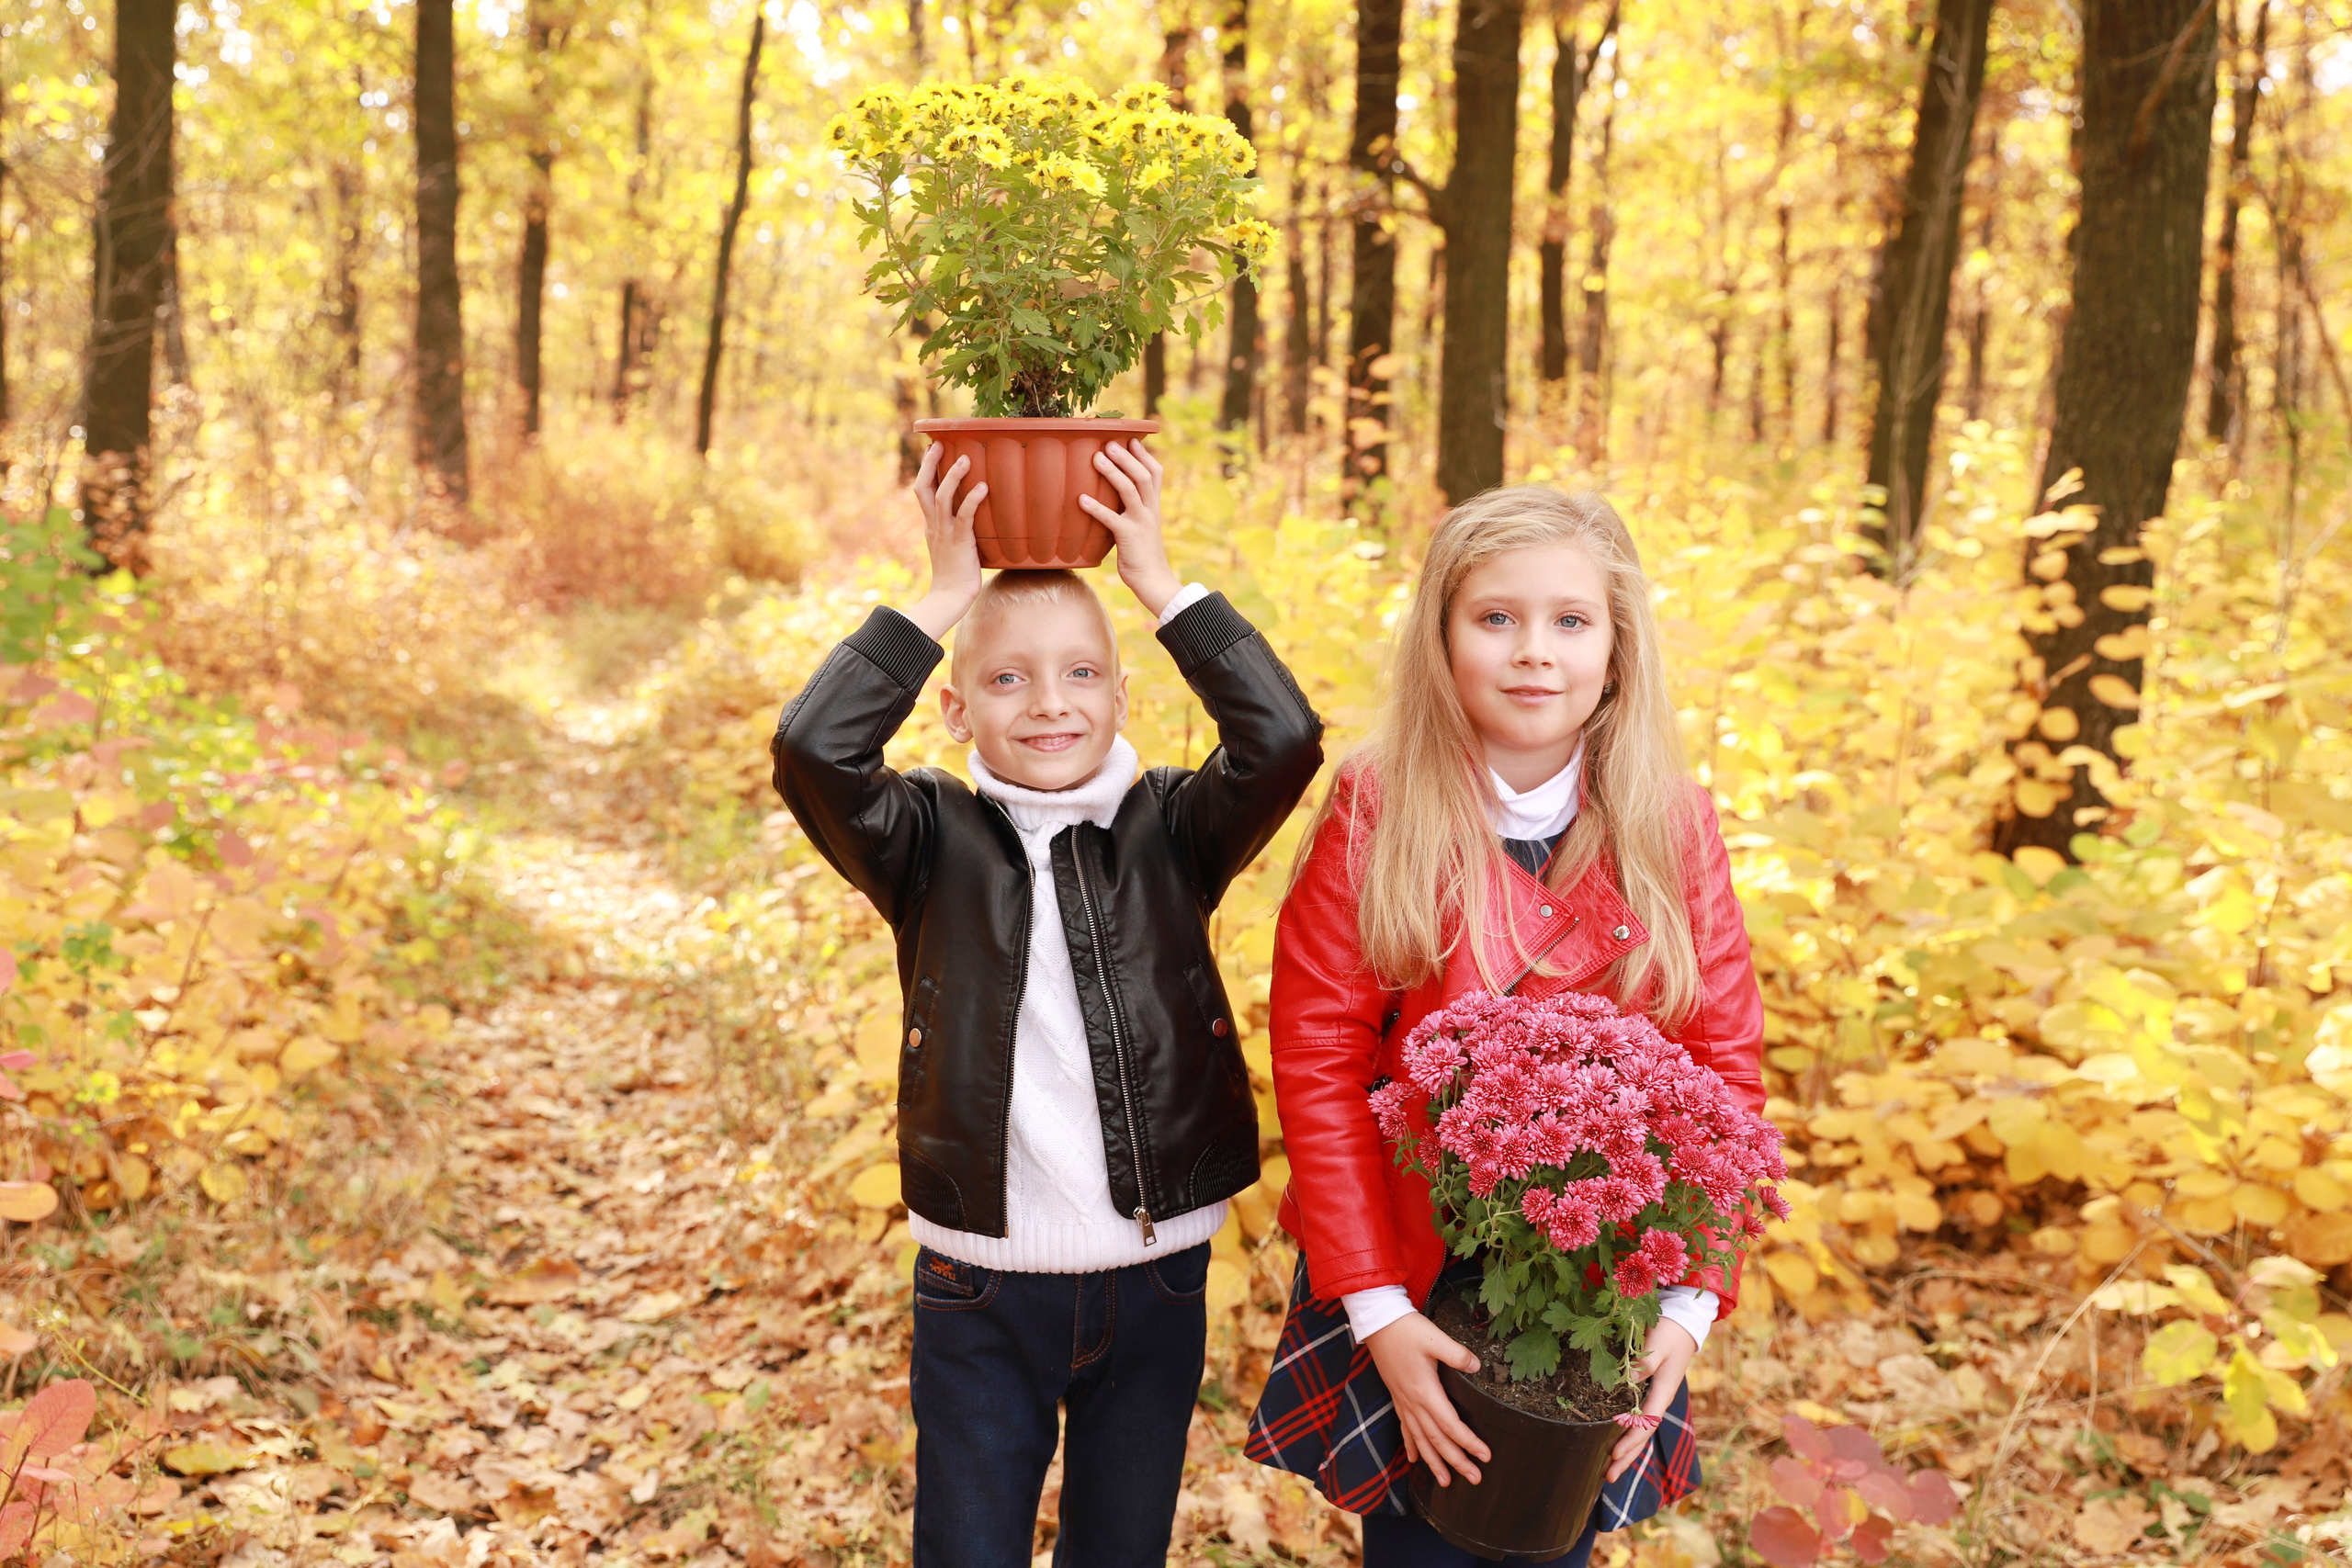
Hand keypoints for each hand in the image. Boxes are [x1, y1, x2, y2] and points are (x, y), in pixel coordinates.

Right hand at [904, 443, 986, 641]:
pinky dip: (973, 500)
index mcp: (930, 526)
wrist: (949, 599)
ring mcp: (944, 533)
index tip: (934, 451)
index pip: (923, 492)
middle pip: (923, 488)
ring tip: (965, 459)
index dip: (926, 470)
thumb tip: (974, 520)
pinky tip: (983, 488)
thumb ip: (958, 532)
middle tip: (939, 444)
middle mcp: (933, 526)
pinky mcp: (959, 542)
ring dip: (953, 476)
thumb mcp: (953, 548)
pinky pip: (964, 516)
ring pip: (942, 497)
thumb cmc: (955, 577)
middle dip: (930, 464)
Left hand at [1079, 440, 1180, 616]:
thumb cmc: (1142, 553)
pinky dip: (1096, 508)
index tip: (1132, 439)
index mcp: (1154, 506)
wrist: (1152, 579)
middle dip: (1127, 457)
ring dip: (1113, 472)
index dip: (1144, 455)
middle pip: (1143, 475)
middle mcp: (1150, 510)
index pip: (1155, 473)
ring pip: (1130, 490)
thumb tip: (1113, 497)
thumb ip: (1131, 510)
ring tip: (1096, 458)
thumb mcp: (1142, 526)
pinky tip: (1081, 500)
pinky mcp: (1128, 537)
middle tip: (1109, 442)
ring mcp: (1140, 522)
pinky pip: (1111, 519)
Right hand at [1363, 1312, 1490, 1487]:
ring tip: (1446, 1482)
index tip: (1486, 1456)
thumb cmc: (1406, 1329)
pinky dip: (1411, 1446)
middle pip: (1437, 1440)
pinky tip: (1413, 1459)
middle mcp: (1413, 1402)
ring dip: (1433, 1462)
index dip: (1469, 1442)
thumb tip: (1477, 1366)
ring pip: (1420, 1440)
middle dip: (1456, 1462)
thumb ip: (1457, 1354)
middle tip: (1475, 1478)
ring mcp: (1403, 1402)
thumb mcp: (1435, 1337)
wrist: (1378, 1322)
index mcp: (1425, 1391)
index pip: (1450, 1425)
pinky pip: (1405, 1429)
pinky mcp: (1397, 1397)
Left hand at [1605, 1317, 1696, 1482]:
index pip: (1646, 1423)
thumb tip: (1629, 1380)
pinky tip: (1612, 1445)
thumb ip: (1645, 1363)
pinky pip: (1637, 1421)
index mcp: (1663, 1391)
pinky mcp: (1647, 1394)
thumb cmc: (1669, 1332)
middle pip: (1642, 1436)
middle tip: (1607, 1477)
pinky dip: (1626, 1436)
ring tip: (1607, 1472)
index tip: (1613, 1453)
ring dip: (1625, 1452)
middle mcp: (1658, 1400)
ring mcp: (1654, 1399)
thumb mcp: (1657, 1344)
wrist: (1684, 1324)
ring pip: (1640, 1432)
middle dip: (1626, 1457)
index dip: (1630, 1440)